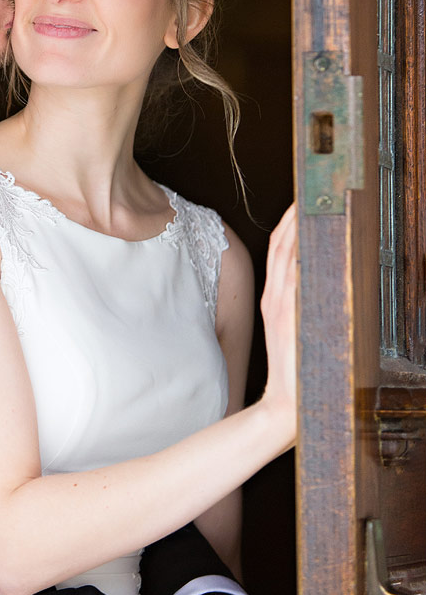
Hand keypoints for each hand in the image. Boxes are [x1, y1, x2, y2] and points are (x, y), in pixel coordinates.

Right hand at [259, 203, 297, 446]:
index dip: (288, 223)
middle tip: (307, 193)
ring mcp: (280, 304)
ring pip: (286, 255)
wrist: (287, 402)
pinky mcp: (288, 314)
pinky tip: (312, 239)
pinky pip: (293, 277)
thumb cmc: (295, 368)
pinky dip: (300, 256)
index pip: (278, 249)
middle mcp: (274, 296)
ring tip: (309, 205)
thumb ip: (301, 304)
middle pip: (281, 245)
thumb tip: (321, 279)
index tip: (301, 202)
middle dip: (293, 216)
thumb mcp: (294, 329)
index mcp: (273, 297)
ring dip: (297, 228)